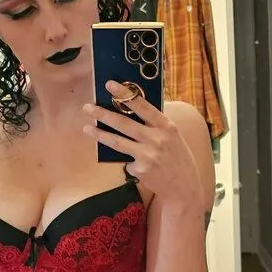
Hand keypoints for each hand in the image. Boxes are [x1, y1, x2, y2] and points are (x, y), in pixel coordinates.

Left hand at [83, 81, 202, 208]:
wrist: (184, 186)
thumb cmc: (176, 157)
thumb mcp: (172, 136)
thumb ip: (154, 125)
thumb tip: (129, 111)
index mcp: (166, 126)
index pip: (142, 105)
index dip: (124, 94)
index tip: (110, 85)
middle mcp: (156, 139)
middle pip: (123, 123)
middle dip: (103, 114)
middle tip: (88, 107)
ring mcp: (147, 155)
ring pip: (116, 142)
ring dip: (99, 134)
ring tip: (87, 128)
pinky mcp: (140, 169)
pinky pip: (125, 161)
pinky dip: (127, 160)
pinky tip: (137, 165)